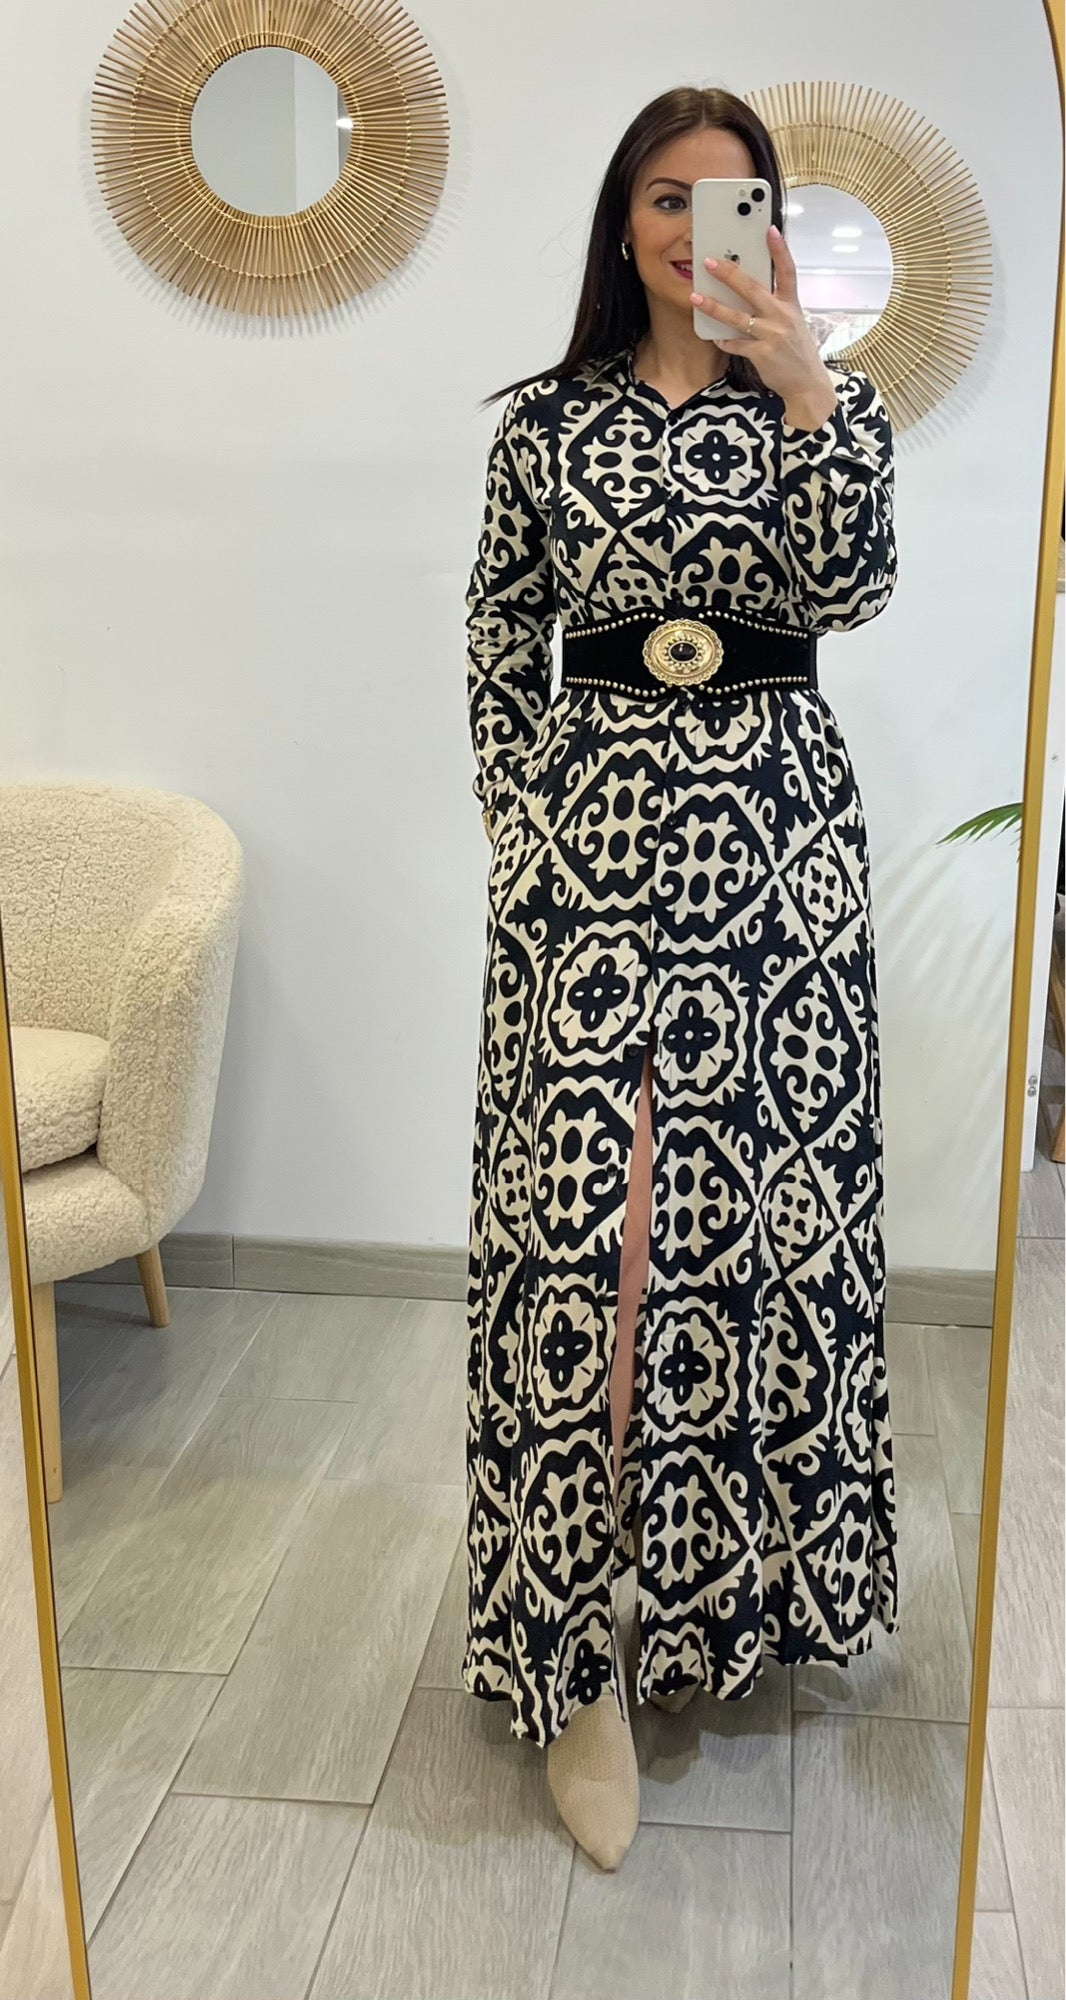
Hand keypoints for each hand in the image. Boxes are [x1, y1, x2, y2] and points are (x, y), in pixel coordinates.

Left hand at [691, 225, 836, 418]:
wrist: (806, 383)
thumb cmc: (796, 350)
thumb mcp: (793, 322)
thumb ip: (775, 305)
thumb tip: (749, 290)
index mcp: (791, 304)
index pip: (788, 271)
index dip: (780, 249)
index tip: (770, 229)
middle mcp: (782, 316)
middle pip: (753, 289)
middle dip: (729, 274)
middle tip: (710, 262)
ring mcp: (772, 335)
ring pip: (738, 317)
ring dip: (714, 307)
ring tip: (696, 298)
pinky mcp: (762, 354)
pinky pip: (736, 344)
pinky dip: (724, 341)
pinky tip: (715, 338)